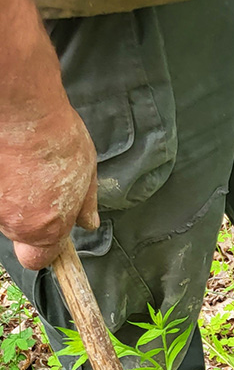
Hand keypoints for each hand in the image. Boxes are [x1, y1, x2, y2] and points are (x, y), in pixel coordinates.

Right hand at [0, 92, 98, 269]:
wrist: (22, 108)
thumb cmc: (57, 139)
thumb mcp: (86, 175)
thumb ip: (85, 205)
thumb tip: (88, 223)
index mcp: (45, 229)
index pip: (36, 261)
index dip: (44, 248)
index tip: (51, 232)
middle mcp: (13, 223)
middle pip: (18, 232)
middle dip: (27, 215)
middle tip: (38, 185)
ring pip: (2, 210)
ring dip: (12, 194)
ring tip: (23, 165)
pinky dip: (0, 179)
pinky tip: (9, 158)